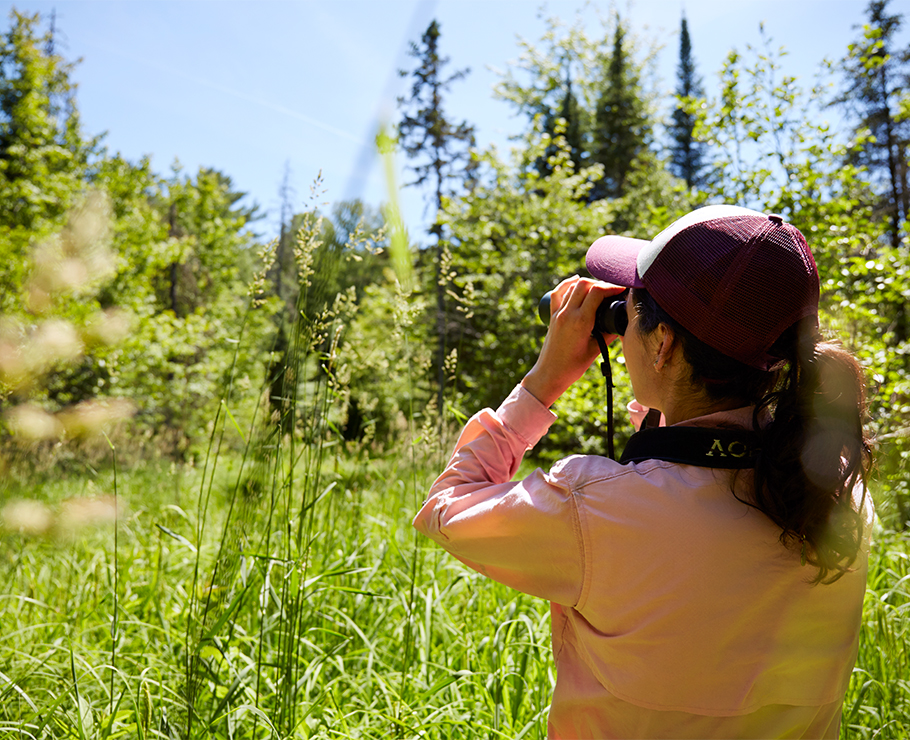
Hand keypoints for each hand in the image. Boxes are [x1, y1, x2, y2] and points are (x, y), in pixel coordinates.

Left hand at [521, 276, 624, 406]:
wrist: (549, 374)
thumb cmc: (572, 367)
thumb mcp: (596, 350)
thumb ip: (609, 334)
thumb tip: (622, 323)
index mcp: (581, 321)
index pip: (597, 292)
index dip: (612, 287)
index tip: (622, 289)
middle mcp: (568, 314)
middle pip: (584, 284)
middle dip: (601, 283)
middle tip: (613, 290)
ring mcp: (558, 313)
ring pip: (572, 286)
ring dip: (587, 283)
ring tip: (599, 289)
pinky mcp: (552, 316)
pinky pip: (557, 293)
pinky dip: (567, 284)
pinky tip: (575, 280)